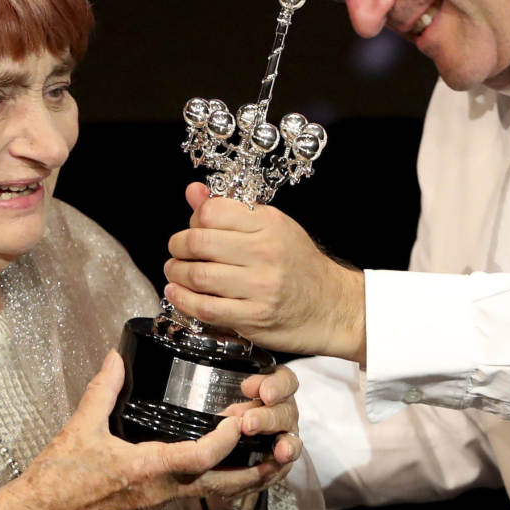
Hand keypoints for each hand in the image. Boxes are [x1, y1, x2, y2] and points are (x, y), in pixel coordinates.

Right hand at [0, 351, 294, 509]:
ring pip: (213, 494)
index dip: (227, 437)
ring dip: (244, 477)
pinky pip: (195, 496)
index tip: (241, 416)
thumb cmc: (57, 477)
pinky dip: (218, 481)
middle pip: (223, 485)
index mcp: (146, 471)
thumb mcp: (79, 427)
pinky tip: (226, 466)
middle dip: (258, 470)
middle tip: (284, 448)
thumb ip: (103, 389)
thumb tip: (116, 355)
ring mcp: (158, 506)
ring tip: (269, 458)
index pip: (201, 456)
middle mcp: (160, 493)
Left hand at [164, 183, 365, 360]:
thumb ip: (230, 210)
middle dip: (177, 247)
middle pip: (199, 243)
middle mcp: (265, 252)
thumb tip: (193, 192)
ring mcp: (260, 287)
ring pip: (198, 277)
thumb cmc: (300, 266)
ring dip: (177, 274)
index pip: (212, 212)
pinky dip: (183, 300)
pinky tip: (178, 294)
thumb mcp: (273, 227)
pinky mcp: (254, 317)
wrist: (333, 305)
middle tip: (177, 252)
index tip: (192, 229)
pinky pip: (206, 308)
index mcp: (268, 224)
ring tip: (176, 272)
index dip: (193, 220)